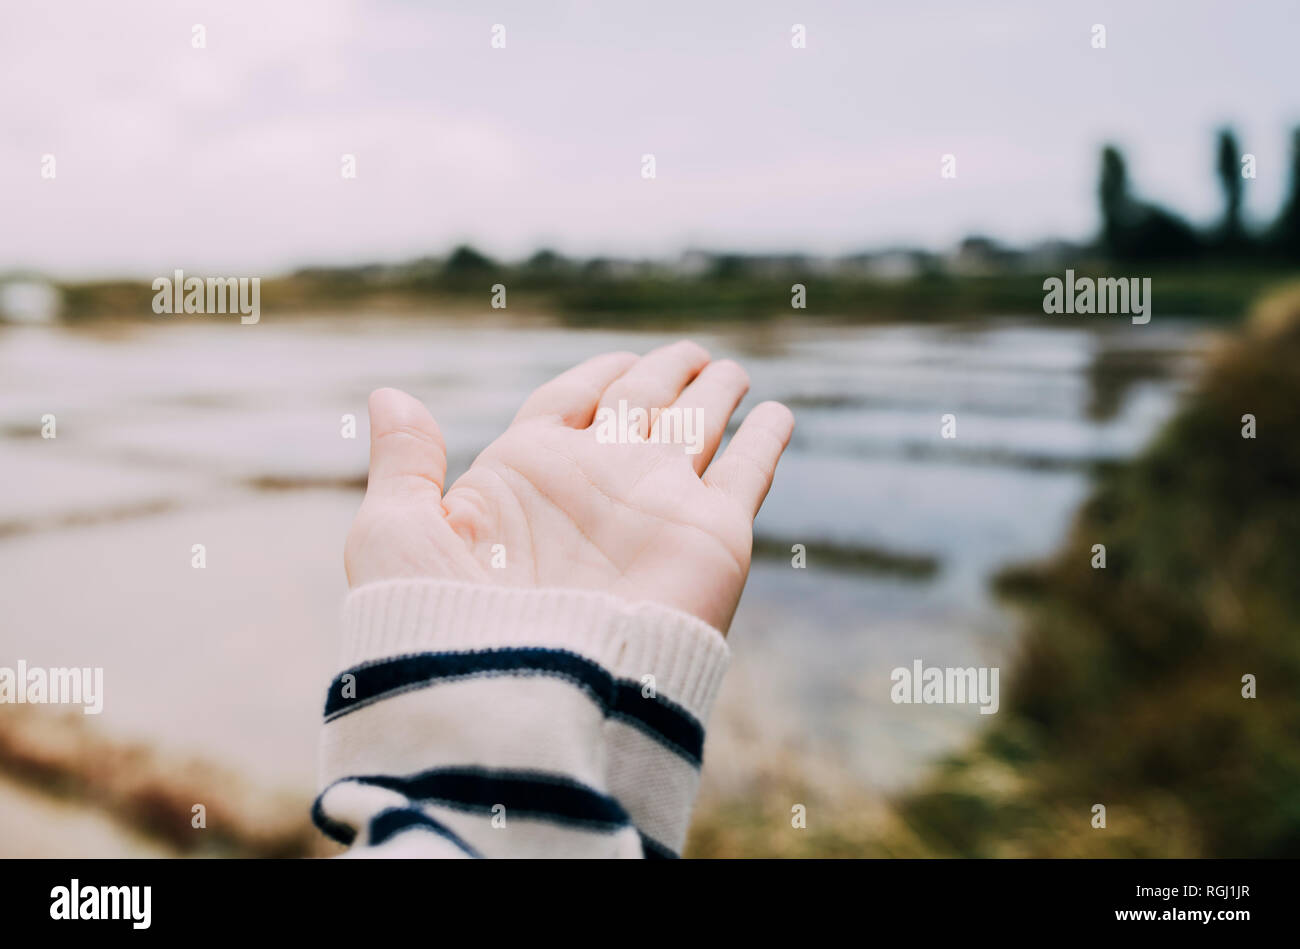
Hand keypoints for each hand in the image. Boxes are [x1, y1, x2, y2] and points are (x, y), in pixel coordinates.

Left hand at [343, 341, 793, 632]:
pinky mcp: (710, 538)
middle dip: (665, 377)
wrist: (520, 699)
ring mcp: (656, 508)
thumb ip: (405, 462)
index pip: (569, 402)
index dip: (595, 376)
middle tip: (690, 352)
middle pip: (640, 408)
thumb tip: (389, 397)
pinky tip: (779, 416)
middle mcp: (595, 485)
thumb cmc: (442, 624)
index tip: (619, 359)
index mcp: (525, 476)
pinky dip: (766, 443)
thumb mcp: (396, 533)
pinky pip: (747, 474)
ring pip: (697, 430)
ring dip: (715, 398)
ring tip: (732, 370)